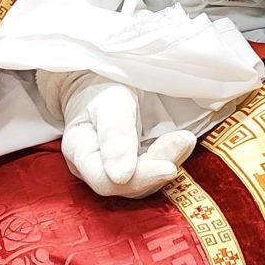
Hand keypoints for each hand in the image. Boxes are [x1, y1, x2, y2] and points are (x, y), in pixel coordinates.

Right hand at [59, 77, 194, 197]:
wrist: (101, 80)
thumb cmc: (100, 87)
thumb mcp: (108, 101)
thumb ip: (114, 135)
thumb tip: (122, 177)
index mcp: (79, 152)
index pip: (106, 182)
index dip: (139, 179)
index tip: (169, 168)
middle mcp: (94, 168)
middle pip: (129, 185)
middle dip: (159, 164)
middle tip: (184, 140)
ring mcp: (113, 169)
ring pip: (144, 181)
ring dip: (168, 161)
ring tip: (185, 139)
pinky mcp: (132, 164)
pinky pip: (151, 169)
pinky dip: (169, 157)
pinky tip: (182, 142)